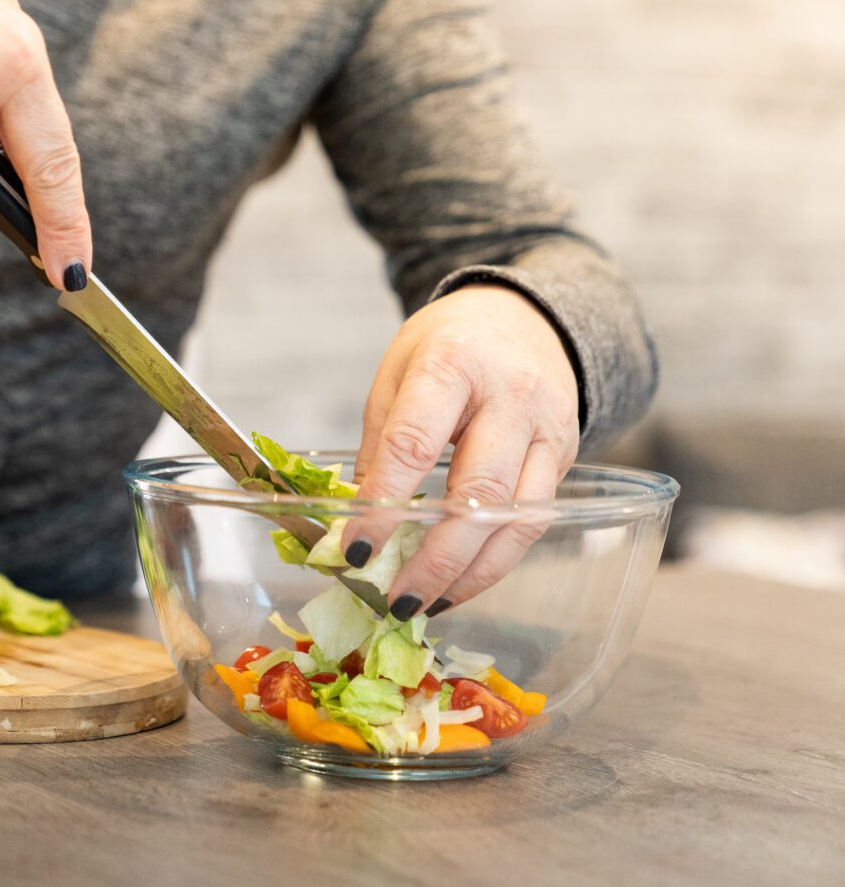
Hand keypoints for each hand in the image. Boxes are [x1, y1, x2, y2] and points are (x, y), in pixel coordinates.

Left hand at [346, 284, 580, 616]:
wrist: (527, 316)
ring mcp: (549, 430)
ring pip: (517, 519)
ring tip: (424, 605)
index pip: (414, 444)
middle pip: (478, 493)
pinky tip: (458, 584)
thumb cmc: (450, 343)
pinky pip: (533, 522)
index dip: (383, 504)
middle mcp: (512, 397)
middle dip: (434, 558)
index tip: (354, 550)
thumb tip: (356, 515)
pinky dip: (494, 562)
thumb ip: (380, 440)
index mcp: (455, 363)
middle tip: (393, 598)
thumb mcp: (397, 370)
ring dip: (469, 575)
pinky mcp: (568, 458)